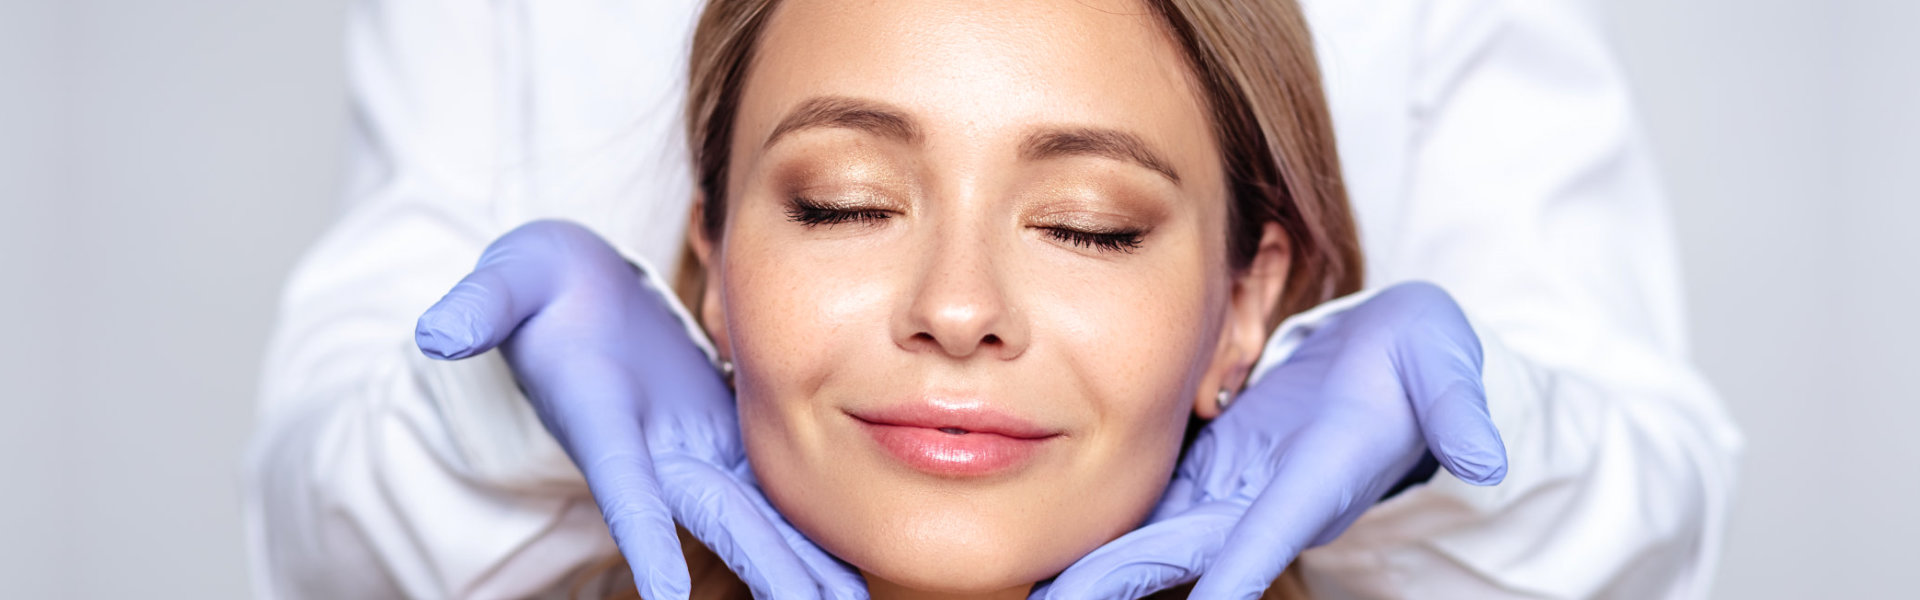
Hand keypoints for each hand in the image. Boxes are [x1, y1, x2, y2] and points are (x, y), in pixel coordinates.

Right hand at [414, 221, 864, 599]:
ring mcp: (690, 447)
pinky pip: (773, 487)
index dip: (643, 536)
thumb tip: (436, 332)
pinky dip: (807, 526)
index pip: (622, 484)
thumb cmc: (541, 285)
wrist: (578, 293)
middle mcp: (650, 450)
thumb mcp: (510, 277)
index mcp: (600, 418)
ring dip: (797, 562)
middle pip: (714, 517)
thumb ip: (480, 304)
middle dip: (761, 566)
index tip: (665, 594)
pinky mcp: (725, 433)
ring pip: (754, 514)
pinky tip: (848, 566)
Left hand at [1035, 282, 1507, 598]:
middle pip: (1185, 550)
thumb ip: (1461, 408)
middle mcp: (1267, 497)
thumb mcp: (1446, 368)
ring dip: (1099, 568)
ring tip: (1033, 591)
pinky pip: (1147, 506)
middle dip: (1123, 582)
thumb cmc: (1422, 363)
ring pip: (1153, 535)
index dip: (1234, 568)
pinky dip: (1103, 530)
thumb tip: (1488, 455)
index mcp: (1320, 475)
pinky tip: (1048, 546)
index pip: (1271, 529)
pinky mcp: (1208, 468)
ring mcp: (1233, 487)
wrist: (1392, 363)